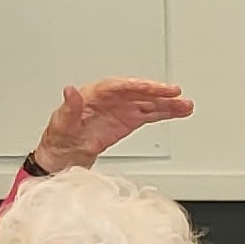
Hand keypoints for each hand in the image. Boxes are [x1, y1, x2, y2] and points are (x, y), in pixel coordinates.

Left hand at [34, 79, 192, 171]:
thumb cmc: (59, 140)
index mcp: (92, 96)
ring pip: (147, 103)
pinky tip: (177, 112)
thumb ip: (68, 108)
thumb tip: (70, 91)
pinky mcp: (126, 122)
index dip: (139, 86)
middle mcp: (109, 100)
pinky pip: (148, 115)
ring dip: (167, 104)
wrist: (63, 157)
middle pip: (137, 92)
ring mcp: (119, 111)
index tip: (155, 88)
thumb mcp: (60, 125)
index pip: (120, 86)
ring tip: (186, 105)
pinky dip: (163, 113)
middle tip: (177, 94)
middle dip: (158, 93)